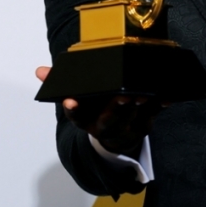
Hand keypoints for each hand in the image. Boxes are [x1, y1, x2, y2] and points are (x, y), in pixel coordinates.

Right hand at [35, 66, 164, 156]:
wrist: (117, 135)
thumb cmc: (96, 110)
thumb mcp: (80, 101)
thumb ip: (62, 84)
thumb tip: (40, 72)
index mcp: (86, 120)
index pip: (77, 117)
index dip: (73, 111)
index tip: (70, 103)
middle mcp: (105, 126)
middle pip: (109, 120)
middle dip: (115, 109)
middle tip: (122, 97)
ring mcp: (126, 128)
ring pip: (133, 118)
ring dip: (139, 107)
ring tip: (143, 95)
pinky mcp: (144, 124)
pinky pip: (153, 114)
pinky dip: (159, 105)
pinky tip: (165, 97)